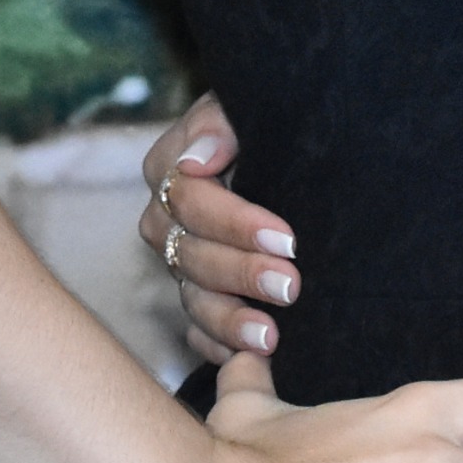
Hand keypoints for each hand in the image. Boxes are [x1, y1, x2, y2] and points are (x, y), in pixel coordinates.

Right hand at [138, 94, 296, 361]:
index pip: (187, 200)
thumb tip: (200, 161)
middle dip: (241, 274)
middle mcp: (167, 220)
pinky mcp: (203, 295)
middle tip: (290, 287)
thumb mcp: (247, 104)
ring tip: (270, 338)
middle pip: (188, 254)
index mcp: (169, 170)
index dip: (235, 223)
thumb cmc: (269, 118)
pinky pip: (198, 331)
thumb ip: (221, 124)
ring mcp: (183, 262)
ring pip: (192, 299)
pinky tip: (250, 358)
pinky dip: (221, 346)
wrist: (294, 143)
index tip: (287, 238)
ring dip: (230, 320)